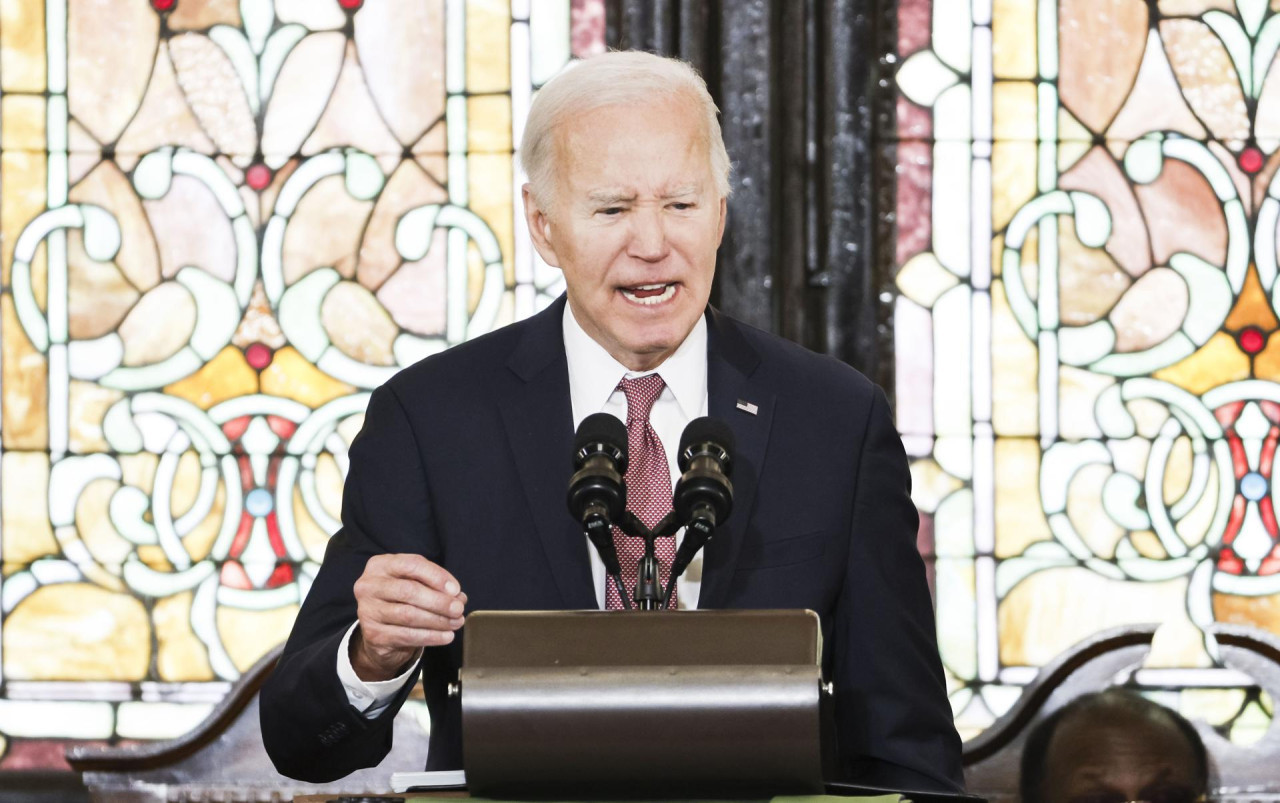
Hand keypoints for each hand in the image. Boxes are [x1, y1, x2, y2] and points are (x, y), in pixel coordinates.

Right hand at [350, 554, 466, 681]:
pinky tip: (445, 636)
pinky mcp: (373, 634)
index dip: (436, 576)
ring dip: (438, 621)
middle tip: (458, 609)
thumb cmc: (401, 600)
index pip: (411, 564)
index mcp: (380, 565)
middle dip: (439, 601)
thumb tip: (458, 596)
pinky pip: (406, 635)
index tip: (456, 589)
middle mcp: (369, 586)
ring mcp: (368, 611)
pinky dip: (431, 637)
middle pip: (409, 591)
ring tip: (456, 623)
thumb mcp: (416, 584)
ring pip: (409, 615)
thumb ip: (436, 585)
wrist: (379, 631)